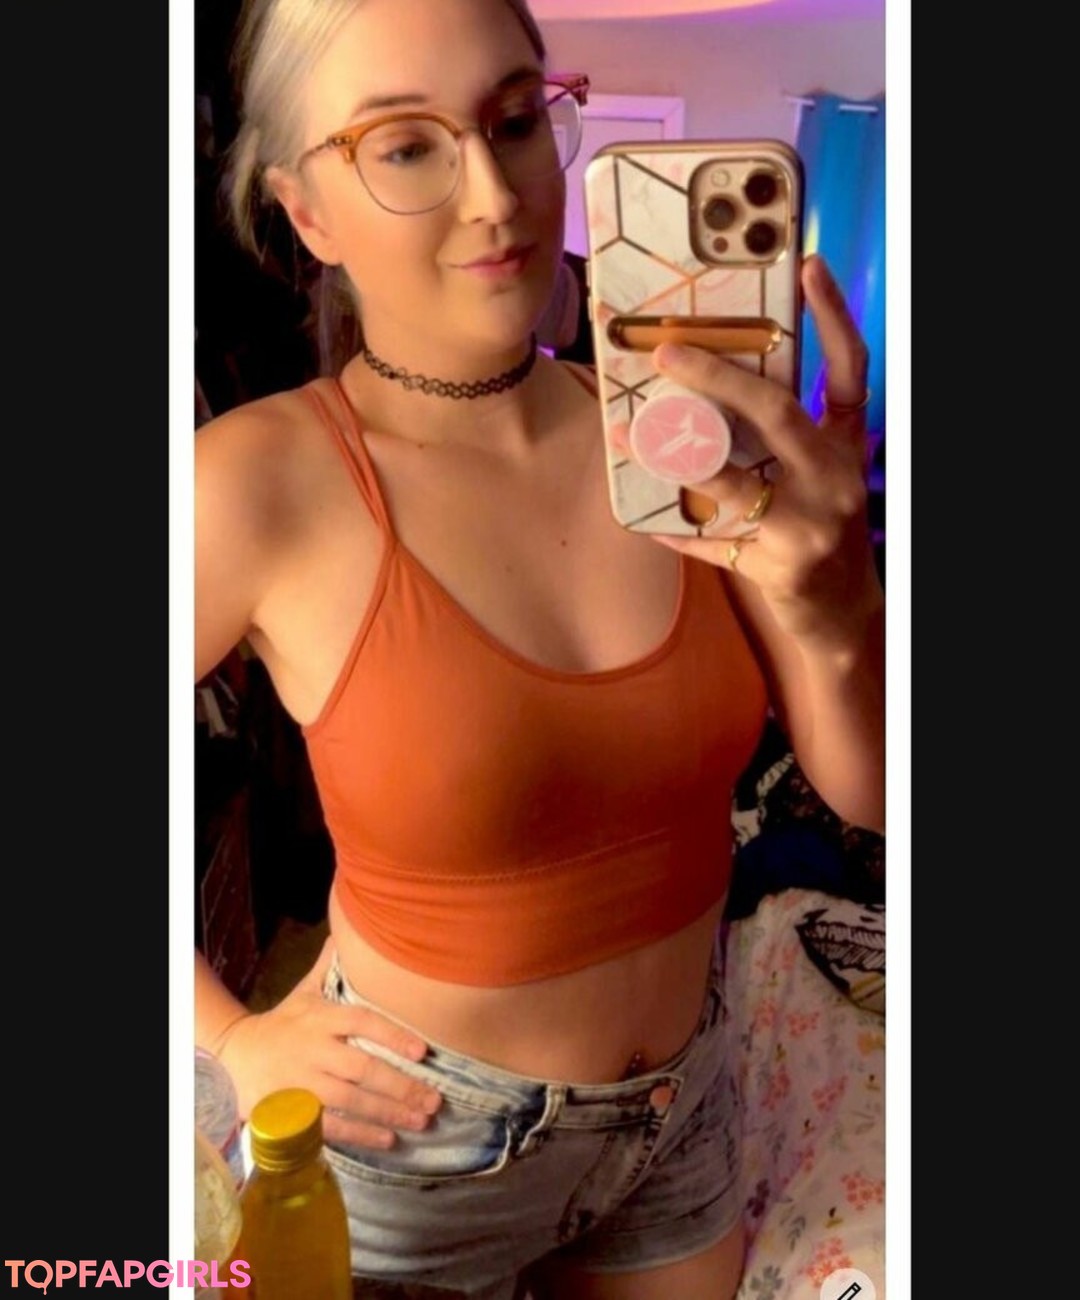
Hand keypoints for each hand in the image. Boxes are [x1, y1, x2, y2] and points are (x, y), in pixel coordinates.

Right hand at [216, 936, 442, 1149]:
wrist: (233, 1057)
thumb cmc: (281, 1024)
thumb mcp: (303, 993)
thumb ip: (328, 967)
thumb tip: (347, 934)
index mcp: (320, 1018)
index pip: (362, 1022)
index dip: (393, 1035)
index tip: (423, 1051)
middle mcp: (314, 1050)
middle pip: (362, 1068)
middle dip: (401, 1085)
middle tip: (435, 1099)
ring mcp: (303, 1083)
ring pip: (350, 1100)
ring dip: (388, 1112)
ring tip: (421, 1120)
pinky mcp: (292, 1112)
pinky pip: (330, 1126)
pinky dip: (360, 1134)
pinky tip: (387, 1139)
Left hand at [614, 254, 879, 647]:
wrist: (843, 614)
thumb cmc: (821, 529)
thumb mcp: (820, 473)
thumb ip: (785, 434)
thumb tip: (710, 387)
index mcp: (845, 445)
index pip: (850, 370)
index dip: (834, 317)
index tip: (809, 266)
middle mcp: (834, 478)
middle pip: (778, 413)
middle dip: (718, 378)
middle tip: (665, 352)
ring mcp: (809, 526)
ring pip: (733, 481)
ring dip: (672, 456)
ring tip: (626, 432)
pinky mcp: (780, 567)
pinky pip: (713, 544)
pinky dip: (676, 530)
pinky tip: (642, 520)